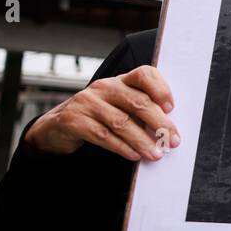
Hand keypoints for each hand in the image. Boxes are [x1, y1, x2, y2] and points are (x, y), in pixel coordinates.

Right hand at [25, 65, 178, 161]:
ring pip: (121, 122)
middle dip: (159, 123)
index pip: (144, 74)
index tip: (172, 108)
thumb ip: (142, 111)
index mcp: (121, 81)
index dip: (160, 89)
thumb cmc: (99, 116)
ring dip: (142, 140)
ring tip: (156, 154)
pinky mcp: (73, 120)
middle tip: (172, 141)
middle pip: (137, 102)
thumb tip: (170, 130)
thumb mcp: (121, 107)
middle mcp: (104, 87)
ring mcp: (87, 102)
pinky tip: (134, 155)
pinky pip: (103, 135)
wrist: (58, 126)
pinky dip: (122, 147)